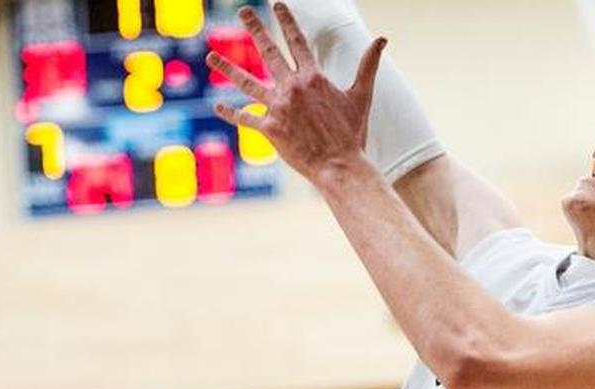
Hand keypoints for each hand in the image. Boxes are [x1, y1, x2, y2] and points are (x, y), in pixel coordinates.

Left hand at [206, 2, 383, 180]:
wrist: (339, 165)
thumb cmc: (352, 133)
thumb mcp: (361, 96)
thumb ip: (368, 65)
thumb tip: (383, 39)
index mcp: (313, 78)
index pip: (297, 41)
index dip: (286, 21)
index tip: (276, 5)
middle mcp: (292, 87)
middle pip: (269, 51)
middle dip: (255, 29)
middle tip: (243, 12)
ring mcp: (278, 107)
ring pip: (247, 82)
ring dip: (227, 67)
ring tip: (210, 57)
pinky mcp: (269, 128)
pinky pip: (245, 117)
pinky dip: (231, 112)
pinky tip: (217, 105)